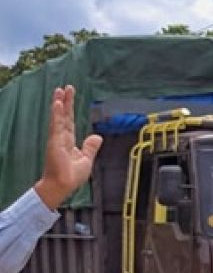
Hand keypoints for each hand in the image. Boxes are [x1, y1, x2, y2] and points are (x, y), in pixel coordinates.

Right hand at [34, 86, 101, 210]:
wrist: (63, 185)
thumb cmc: (71, 176)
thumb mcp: (87, 160)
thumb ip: (91, 147)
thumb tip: (97, 136)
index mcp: (69, 141)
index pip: (69, 121)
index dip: (70, 109)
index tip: (70, 96)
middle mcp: (62, 138)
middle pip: (64, 116)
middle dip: (66, 102)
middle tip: (67, 87)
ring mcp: (57, 139)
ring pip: (59, 118)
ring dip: (60, 104)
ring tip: (60, 90)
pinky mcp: (55, 142)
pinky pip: (56, 125)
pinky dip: (57, 114)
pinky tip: (58, 103)